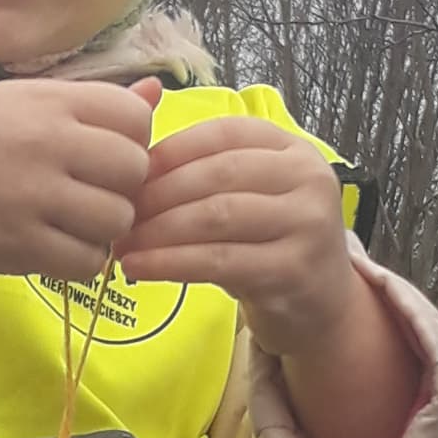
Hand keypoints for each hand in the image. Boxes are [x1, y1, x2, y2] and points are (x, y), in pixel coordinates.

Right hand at [0, 80, 156, 309]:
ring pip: (117, 220)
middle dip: (123, 189)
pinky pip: (88, 261)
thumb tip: (156, 94)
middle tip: (92, 195)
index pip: (136, 119)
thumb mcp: (23, 102)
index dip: (132, 142)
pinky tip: (57, 247)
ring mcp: (33, 194)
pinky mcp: (21, 244)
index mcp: (50, 101)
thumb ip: (91, 102)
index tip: (104, 157)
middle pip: (134, 171)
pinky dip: (81, 261)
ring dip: (104, 230)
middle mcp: (46, 142)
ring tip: (73, 223)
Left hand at [113, 116, 358, 355]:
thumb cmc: (269, 243)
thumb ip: (203, 170)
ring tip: (121, 244)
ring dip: (158, 231)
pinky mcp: (293, 269)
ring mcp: (306, 223)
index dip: (170, 151)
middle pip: (217, 174)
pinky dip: (170, 263)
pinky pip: (218, 260)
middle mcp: (307, 178)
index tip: (127, 173)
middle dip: (158, 194)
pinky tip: (138, 269)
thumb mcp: (247, 196)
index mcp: (292, 148)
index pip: (222, 134)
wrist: (321, 304)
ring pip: (215, 216)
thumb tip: (130, 158)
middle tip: (116, 214)